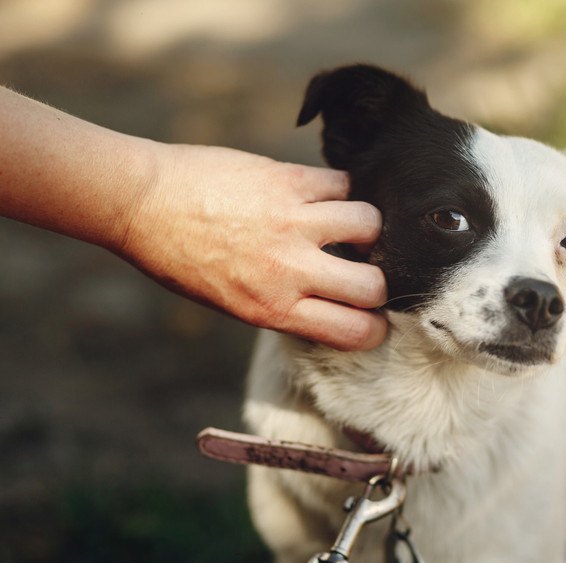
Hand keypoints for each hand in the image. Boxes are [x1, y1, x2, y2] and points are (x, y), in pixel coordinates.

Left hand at [120, 143, 387, 349]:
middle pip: (374, 284)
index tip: (370, 315)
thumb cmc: (180, 259)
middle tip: (364, 268)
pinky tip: (327, 194)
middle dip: (378, 280)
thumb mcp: (233, 303)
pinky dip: (342, 189)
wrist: (141, 202)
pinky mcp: (287, 180)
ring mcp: (290, 222)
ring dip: (366, 227)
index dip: (375, 327)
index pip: (355, 332)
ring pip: (369, 225)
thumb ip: (286, 305)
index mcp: (272, 310)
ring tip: (348, 224)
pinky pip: (342, 183)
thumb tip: (336, 300)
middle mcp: (288, 270)